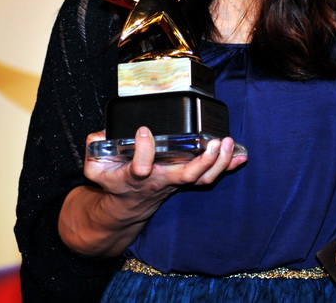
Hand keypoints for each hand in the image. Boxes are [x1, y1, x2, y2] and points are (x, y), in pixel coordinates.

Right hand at [85, 126, 246, 218]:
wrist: (126, 206)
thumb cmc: (114, 181)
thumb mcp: (95, 167)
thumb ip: (94, 147)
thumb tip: (103, 131)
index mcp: (136, 176)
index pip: (140, 166)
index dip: (143, 150)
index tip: (144, 130)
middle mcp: (160, 180)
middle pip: (186, 175)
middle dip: (203, 161)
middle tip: (214, 142)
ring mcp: (176, 181)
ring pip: (202, 178)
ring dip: (219, 162)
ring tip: (228, 142)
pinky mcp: (186, 179)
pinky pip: (210, 177)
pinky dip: (227, 166)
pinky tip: (241, 155)